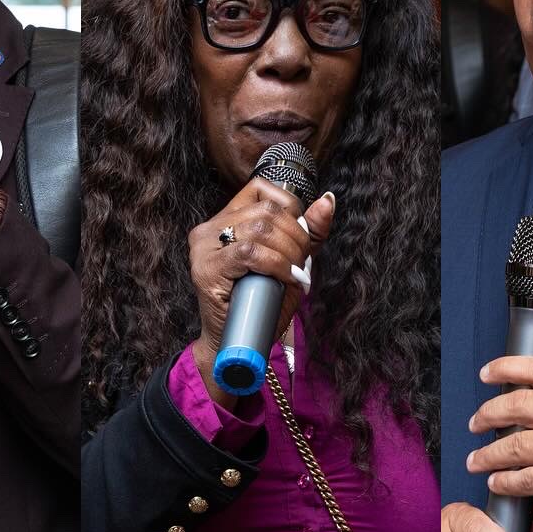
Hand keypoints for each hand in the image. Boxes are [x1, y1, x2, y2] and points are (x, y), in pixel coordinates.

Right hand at [187, 180, 334, 404]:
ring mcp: (204, 247)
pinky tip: (284, 278)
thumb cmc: (261, 303)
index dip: (291, 208)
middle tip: (301, 263)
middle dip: (296, 236)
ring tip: (293, 273)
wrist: (237, 343)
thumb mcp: (291, 260)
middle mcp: (210, 227)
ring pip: (261, 228)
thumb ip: (308, 232)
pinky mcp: (206, 269)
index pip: (261, 188)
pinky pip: (250, 252)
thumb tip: (328, 200)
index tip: (299, 237)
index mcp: (226, 218)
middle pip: (266, 209)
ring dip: (289, 252)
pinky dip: (276, 264)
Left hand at [468, 356, 532, 531]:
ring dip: (488, 455)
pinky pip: (526, 479)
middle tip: (475, 423)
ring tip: (477, 460)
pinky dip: (506, 483)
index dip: (506, 367)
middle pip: (518, 405)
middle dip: (487, 414)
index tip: (487, 373)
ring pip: (515, 445)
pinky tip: (499, 483)